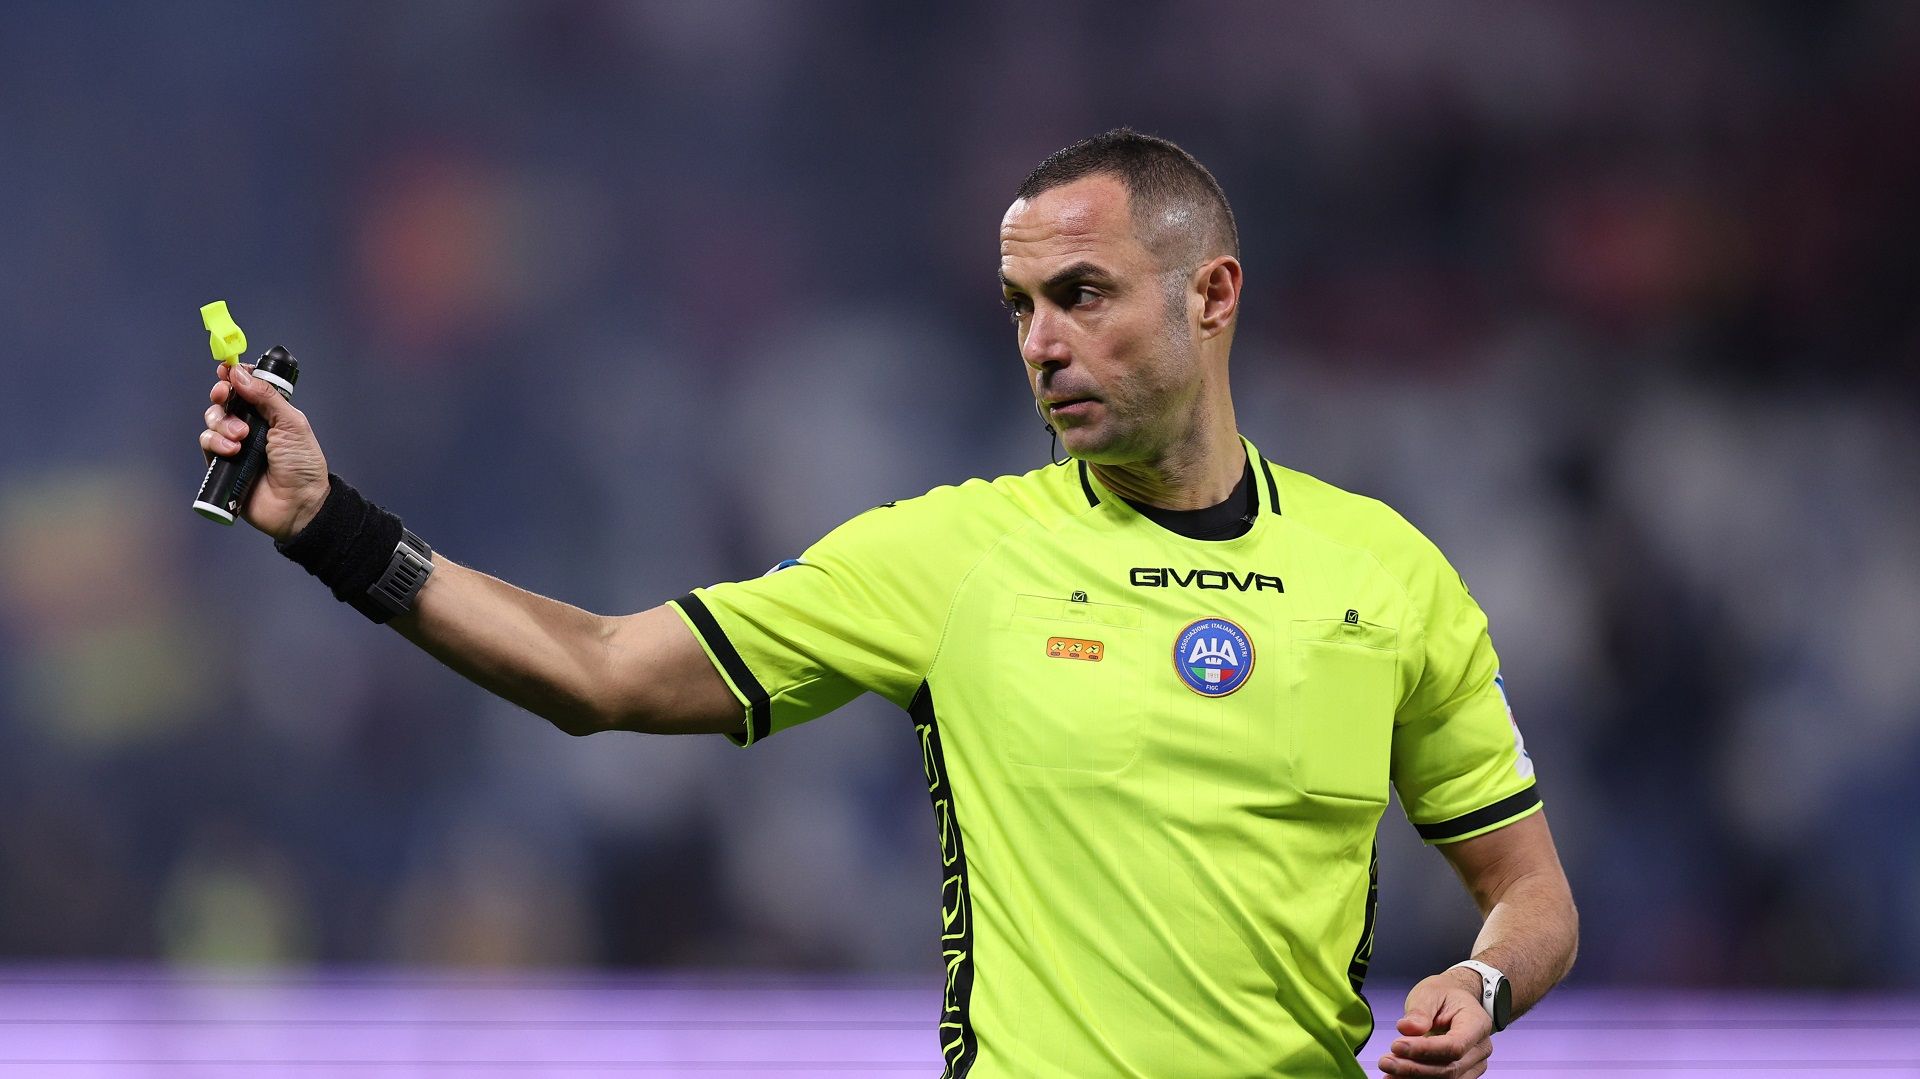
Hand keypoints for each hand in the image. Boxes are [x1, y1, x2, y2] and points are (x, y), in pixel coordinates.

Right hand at [199, 362, 330, 540]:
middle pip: (224, 401)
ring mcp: (235, 444)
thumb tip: (240, 373)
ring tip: (241, 437)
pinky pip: (208, 444)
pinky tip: (232, 451)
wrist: (298, 504)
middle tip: (225, 395)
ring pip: (213, 420)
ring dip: (222, 423)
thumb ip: (267, 397)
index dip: (234, 377)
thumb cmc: (302, 464)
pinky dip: (216, 443)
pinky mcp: (222, 464)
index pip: (246, 388)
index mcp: (270, 413)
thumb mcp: (291, 423)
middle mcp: (250, 426)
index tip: (225, 370)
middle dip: (222, 395)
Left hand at [1378, 968, 1493, 1076]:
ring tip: (1388, 1069)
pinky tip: (1396, 1076)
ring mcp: (1474, 1064)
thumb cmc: (1444, 995)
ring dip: (1414, 1078)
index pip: (1455, 1045)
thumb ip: (1420, 1011)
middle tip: (1386, 1062)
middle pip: (1449, 1068)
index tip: (1397, 1046)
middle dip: (1414, 1069)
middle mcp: (1480, 1048)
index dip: (1425, 1050)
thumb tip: (1407, 1028)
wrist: (1456, 1001)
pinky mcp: (1462, 1073)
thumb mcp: (1430, 992)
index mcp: (1477, 1024)